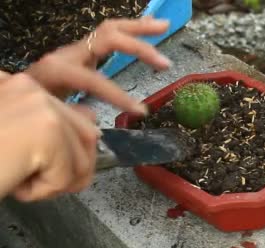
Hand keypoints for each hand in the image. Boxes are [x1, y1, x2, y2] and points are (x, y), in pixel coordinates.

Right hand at [0, 74, 100, 200]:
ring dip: (56, 183)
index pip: (78, 96)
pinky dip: (44, 191)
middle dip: (74, 168)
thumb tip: (92, 119)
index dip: (111, 97)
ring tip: (20, 180)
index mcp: (21, 85)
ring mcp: (41, 106)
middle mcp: (31, 87)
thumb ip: (52, 126)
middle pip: (87, 134)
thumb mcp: (19, 139)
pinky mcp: (46, 130)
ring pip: (82, 158)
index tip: (138, 107)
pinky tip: (17, 184)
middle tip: (38, 182)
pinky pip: (67, 176)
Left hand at [25, 16, 170, 113]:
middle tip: (165, 62)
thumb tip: (95, 122)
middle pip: (107, 38)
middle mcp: (69, 52)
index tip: (141, 112)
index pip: (95, 79)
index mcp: (59, 69)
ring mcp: (76, 49)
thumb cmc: (33, 106)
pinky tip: (150, 26)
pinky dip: (131, 29)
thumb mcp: (47, 115)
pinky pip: (108, 34)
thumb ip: (70, 118)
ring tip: (164, 26)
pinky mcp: (82, 51)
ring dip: (139, 27)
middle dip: (138, 48)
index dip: (118, 95)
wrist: (19, 93)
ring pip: (110, 29)